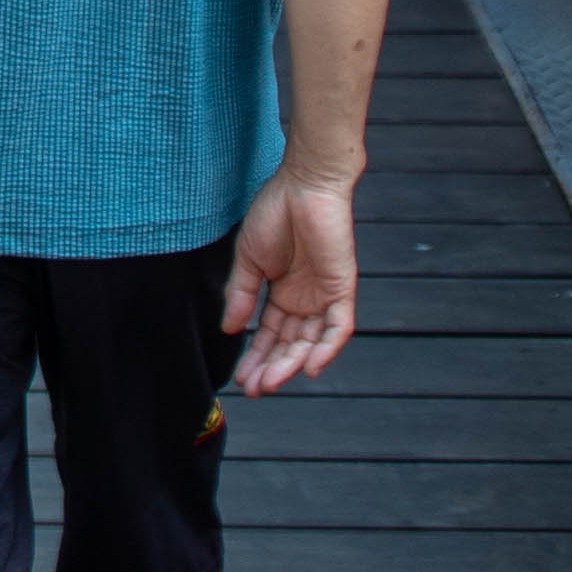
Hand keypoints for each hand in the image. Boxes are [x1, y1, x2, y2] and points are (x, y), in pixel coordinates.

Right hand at [224, 165, 360, 392]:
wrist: (302, 184)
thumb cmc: (273, 212)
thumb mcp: (247, 259)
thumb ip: (240, 295)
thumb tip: (229, 330)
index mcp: (282, 292)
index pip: (270, 334)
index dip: (256, 356)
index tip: (240, 379)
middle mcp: (305, 299)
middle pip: (289, 344)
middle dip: (271, 367)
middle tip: (253, 388)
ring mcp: (324, 295)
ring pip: (311, 342)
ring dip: (291, 363)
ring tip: (270, 382)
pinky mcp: (342, 288)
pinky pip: (338, 328)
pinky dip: (327, 349)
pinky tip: (309, 368)